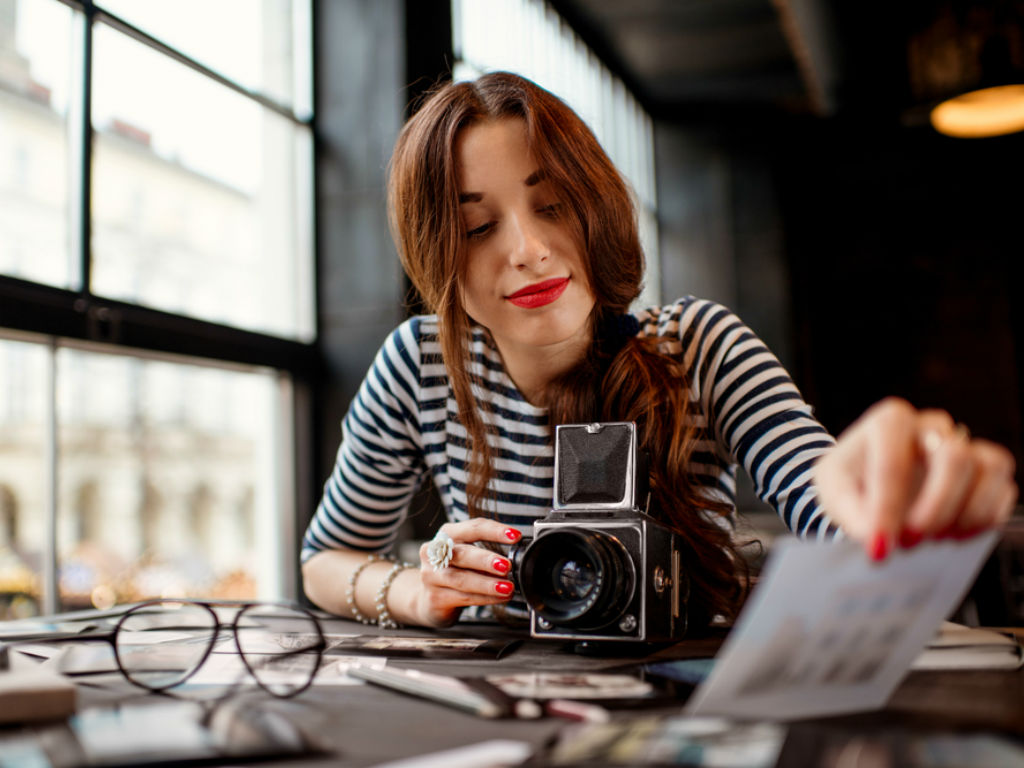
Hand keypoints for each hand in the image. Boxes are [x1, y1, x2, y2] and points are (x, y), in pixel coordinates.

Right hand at [410, 518, 521, 627]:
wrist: (430, 599)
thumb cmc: (456, 571)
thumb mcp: (469, 556)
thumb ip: (488, 552)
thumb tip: (518, 556)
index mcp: (447, 534)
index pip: (473, 528)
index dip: (495, 531)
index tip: (515, 536)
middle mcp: (434, 552)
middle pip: (462, 554)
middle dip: (486, 560)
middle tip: (506, 565)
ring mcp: (431, 576)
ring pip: (461, 579)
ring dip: (487, 584)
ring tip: (507, 587)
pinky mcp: (434, 598)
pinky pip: (463, 597)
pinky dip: (484, 598)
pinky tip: (499, 597)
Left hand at [813, 397, 1017, 559]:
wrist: (865, 480)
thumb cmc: (850, 479)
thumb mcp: (834, 492)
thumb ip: (851, 514)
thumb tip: (876, 538)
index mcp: (890, 422)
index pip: (894, 462)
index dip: (888, 508)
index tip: (879, 545)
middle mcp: (932, 426)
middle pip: (954, 458)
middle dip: (934, 510)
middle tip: (909, 542)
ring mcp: (964, 444)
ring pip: (987, 470)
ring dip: (963, 516)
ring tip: (931, 539)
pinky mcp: (986, 468)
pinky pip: (1003, 490)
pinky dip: (983, 520)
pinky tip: (953, 535)